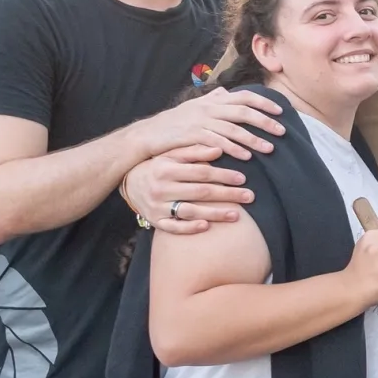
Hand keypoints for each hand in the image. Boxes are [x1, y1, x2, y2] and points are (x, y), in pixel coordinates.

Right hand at [125, 144, 251, 234]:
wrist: (129, 183)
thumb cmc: (157, 167)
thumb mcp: (171, 155)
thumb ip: (194, 152)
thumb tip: (219, 149)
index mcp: (166, 169)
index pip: (200, 173)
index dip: (223, 175)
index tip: (242, 178)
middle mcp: (161, 188)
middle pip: (200, 193)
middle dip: (227, 195)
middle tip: (249, 196)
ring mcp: (158, 206)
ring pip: (190, 211)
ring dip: (214, 214)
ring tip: (236, 215)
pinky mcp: (156, 221)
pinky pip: (174, 227)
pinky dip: (190, 228)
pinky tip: (207, 227)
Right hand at [133, 88, 284, 161]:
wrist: (148, 134)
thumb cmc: (174, 122)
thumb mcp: (194, 107)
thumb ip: (212, 99)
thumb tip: (226, 91)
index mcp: (212, 100)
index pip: (244, 96)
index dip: (264, 103)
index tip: (281, 111)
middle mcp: (209, 108)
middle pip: (243, 111)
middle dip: (265, 121)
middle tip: (282, 132)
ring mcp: (200, 121)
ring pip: (233, 128)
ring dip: (253, 139)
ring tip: (270, 149)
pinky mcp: (193, 136)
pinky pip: (218, 142)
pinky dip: (233, 149)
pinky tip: (246, 157)